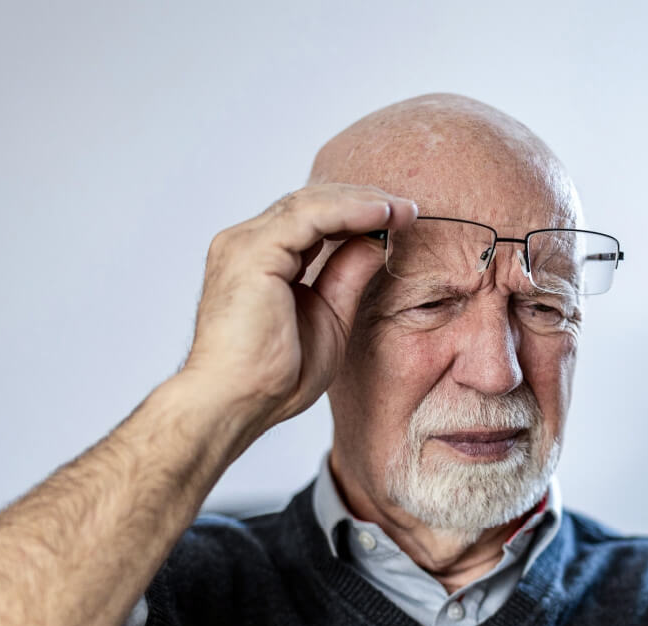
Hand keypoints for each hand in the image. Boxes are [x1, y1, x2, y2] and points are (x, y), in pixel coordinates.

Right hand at [182, 183, 416, 432]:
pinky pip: (309, 216)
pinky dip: (348, 211)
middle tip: (407, 208)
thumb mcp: (330, 316)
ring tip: (402, 209)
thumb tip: (377, 240)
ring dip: (362, 201)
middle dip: (363, 200)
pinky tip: (380, 214)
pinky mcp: (253, 252)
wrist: (240, 404)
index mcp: (258, 260)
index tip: (399, 219)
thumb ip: (348, 275)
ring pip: (310, 202)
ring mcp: (245, 244)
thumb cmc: (274, 379)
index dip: (355, 214)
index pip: (309, 219)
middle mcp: (245, 244)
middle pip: (310, 203)